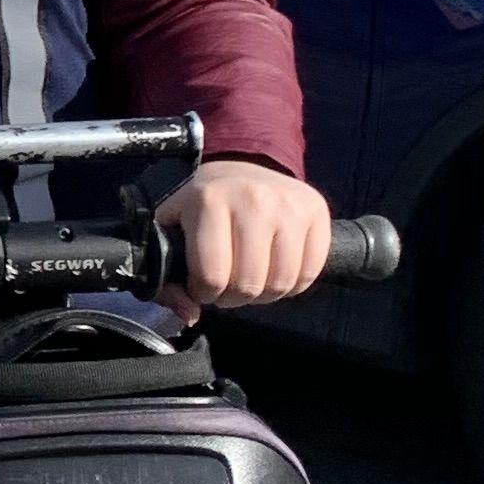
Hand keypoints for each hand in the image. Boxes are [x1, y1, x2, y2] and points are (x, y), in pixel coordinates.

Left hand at [154, 161, 334, 316]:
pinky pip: (309, 274)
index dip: (204, 293)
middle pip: (248, 285)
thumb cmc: (202, 206)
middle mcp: (253, 198)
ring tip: (249, 278)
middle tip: (226, 284)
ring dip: (262, 295)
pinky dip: (291, 285)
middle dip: (232, 297)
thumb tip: (190, 316)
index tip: (202, 284)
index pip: (211, 276)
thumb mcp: (171, 230)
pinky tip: (273, 269)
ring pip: (280, 284)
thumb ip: (167, 279)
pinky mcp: (316, 211)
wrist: (241, 168)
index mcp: (208, 200)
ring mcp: (289, 204)